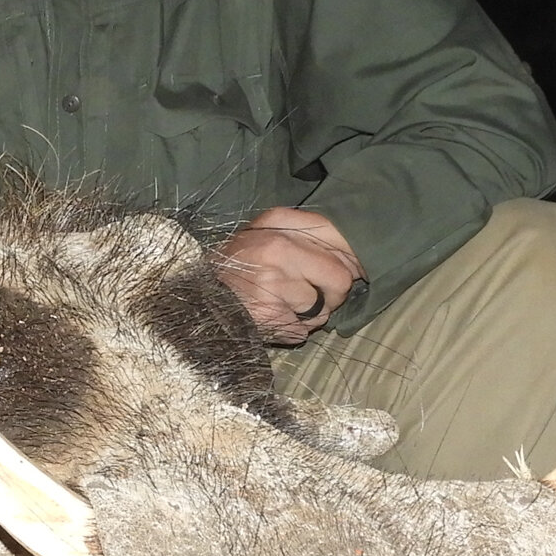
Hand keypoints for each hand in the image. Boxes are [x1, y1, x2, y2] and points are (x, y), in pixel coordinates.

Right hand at [215, 207, 365, 342]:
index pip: (339, 244)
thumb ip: (307, 237)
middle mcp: (277, 250)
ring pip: (322, 311)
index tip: (341, 272)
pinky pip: (302, 331)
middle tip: (311, 294)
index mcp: (280, 224)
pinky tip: (272, 317)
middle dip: (332, 294)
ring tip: (281, 304)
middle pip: (340, 280)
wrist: (200, 292)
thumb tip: (356, 259)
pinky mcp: (267, 315)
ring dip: (308, 315)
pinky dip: (291, 330)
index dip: (346, 264)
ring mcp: (272, 284)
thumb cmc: (242, 263)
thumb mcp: (268, 233)